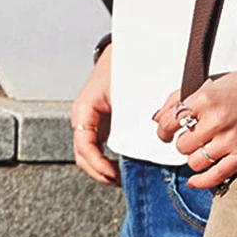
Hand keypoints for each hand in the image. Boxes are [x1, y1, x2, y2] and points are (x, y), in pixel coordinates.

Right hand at [70, 45, 119, 186]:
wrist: (118, 54)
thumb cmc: (120, 67)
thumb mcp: (125, 91)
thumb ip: (133, 113)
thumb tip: (152, 132)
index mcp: (83, 110)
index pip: (84, 145)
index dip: (97, 163)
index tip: (113, 174)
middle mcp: (83, 119)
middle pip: (83, 156)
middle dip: (100, 172)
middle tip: (120, 182)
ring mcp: (90, 123)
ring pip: (89, 155)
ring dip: (103, 170)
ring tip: (121, 179)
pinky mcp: (99, 125)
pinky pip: (98, 148)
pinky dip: (107, 161)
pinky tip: (121, 168)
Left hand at [153, 71, 236, 188]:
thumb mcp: (209, 83)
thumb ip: (179, 98)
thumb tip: (157, 118)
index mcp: (206, 98)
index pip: (169, 122)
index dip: (163, 130)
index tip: (166, 133)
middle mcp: (216, 120)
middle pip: (182, 144)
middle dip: (185, 142)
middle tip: (195, 136)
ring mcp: (230, 140)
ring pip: (194, 162)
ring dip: (196, 157)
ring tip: (205, 148)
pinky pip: (214, 176)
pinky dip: (202, 181)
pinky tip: (196, 179)